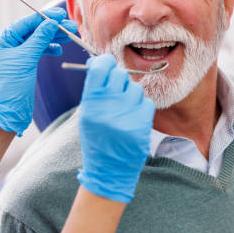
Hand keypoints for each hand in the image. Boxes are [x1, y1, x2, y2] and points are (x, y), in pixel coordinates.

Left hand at [0, 7, 77, 135]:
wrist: (10, 111)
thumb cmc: (12, 85)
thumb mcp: (27, 58)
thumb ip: (40, 38)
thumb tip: (52, 23)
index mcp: (2, 40)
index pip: (26, 23)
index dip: (44, 17)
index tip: (60, 15)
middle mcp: (8, 45)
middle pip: (33, 30)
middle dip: (52, 28)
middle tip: (71, 26)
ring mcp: (16, 55)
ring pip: (38, 40)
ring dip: (54, 37)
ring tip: (70, 36)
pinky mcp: (24, 64)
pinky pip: (39, 51)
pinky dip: (49, 49)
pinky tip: (59, 49)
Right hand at [77, 54, 154, 203]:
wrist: (108, 170)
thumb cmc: (97, 138)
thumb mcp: (87, 114)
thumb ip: (94, 89)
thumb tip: (99, 62)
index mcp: (90, 104)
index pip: (100, 68)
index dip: (105, 62)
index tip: (107, 64)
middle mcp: (108, 108)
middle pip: (119, 75)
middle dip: (119, 80)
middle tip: (117, 91)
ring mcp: (126, 116)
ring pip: (135, 88)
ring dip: (131, 95)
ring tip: (124, 111)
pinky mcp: (142, 125)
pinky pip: (146, 103)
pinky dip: (141, 109)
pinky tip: (133, 120)